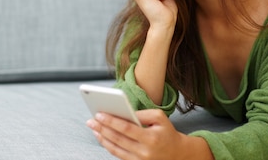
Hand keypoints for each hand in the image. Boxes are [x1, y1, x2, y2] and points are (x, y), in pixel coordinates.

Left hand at [86, 110, 211, 159]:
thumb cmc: (167, 132)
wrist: (177, 154)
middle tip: (91, 120)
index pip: (126, 128)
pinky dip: (108, 146)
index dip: (111, 121)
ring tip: (93, 128)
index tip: (99, 114)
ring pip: (115, 149)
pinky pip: (118, 155)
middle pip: (118, 139)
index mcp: (150, 138)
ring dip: (102, 138)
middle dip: (102, 128)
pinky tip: (101, 137)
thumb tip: (126, 112)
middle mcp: (144, 152)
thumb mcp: (160, 118)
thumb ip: (143, 113)